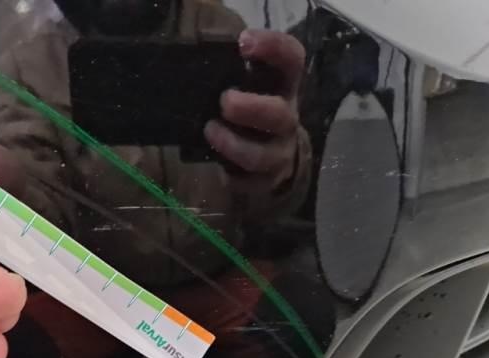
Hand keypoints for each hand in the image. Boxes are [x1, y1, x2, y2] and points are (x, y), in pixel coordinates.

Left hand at [205, 30, 305, 190]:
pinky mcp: (264, 181)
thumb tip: (196, 69)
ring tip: (210, 130)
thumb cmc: (253, 112)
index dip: (273, 48)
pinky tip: (217, 162)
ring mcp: (278, 153)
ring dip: (232, 144)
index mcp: (284, 87)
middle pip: (279, 115)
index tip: (244, 42)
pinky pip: (247, 182)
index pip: (292, 60)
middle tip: (225, 100)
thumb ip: (234, 76)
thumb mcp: (251, 87)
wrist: (274, 158)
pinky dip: (230, 174)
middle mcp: (286, 120)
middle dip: (251, 108)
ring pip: (261, 155)